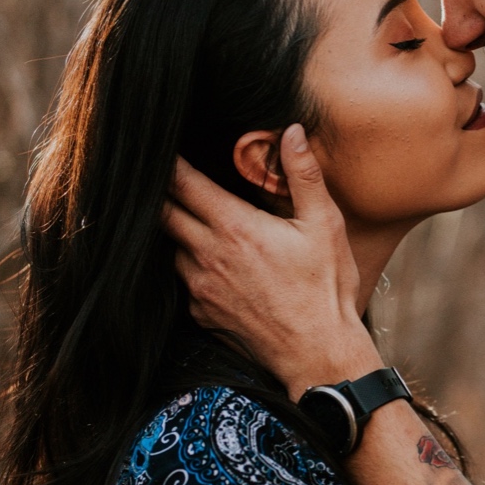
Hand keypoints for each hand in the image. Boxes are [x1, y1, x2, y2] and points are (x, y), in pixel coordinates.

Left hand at [162, 124, 378, 393]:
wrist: (318, 353)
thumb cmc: (326, 288)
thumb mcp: (324, 224)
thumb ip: (303, 175)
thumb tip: (292, 131)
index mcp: (235, 227)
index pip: (184, 184)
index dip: (168, 163)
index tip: (159, 148)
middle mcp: (208, 256)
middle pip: (163, 214)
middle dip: (160, 194)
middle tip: (160, 178)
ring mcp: (199, 287)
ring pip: (171, 247)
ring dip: (178, 231)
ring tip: (192, 219)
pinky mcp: (200, 312)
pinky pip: (183, 280)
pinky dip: (190, 265)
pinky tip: (211, 262)